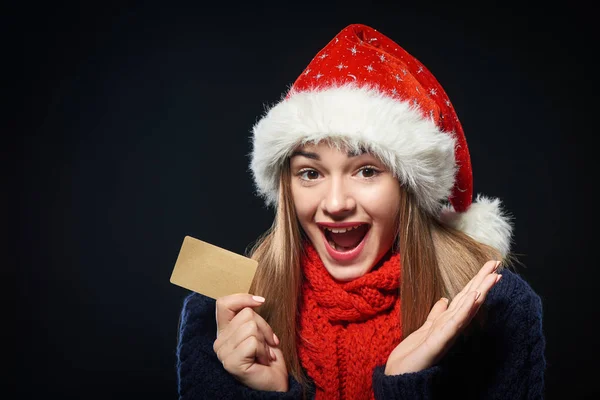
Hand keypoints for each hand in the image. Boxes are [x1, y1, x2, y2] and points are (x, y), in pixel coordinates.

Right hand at [213, 294, 287, 391]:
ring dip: (265, 341)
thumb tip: (258, 300)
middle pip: (246, 314)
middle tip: (267, 344)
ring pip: (251, 327)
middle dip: (264, 327)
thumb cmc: (268, 359)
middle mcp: (219, 342)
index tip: (261, 301)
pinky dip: (264, 351)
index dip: (242, 298)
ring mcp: (223, 353)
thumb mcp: (260, 331)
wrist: (274, 384)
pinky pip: (252, 342)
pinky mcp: (231, 362)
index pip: (223, 304)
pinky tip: (263, 361)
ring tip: (265, 354)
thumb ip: (252, 318)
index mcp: (224, 332)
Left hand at [385, 260, 501, 374]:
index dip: (477, 282)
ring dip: (480, 291)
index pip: (465, 298)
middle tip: (498, 263)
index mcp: (448, 323)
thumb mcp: (425, 329)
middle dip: (483, 281)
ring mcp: (447, 335)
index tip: (490, 267)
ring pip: (467, 309)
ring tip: (493, 276)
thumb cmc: (414, 355)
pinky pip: (454, 324)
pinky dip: (465, 310)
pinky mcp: (438, 343)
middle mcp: (451, 328)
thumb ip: (436, 315)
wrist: (400, 375)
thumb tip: (444, 299)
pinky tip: (474, 297)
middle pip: (470, 300)